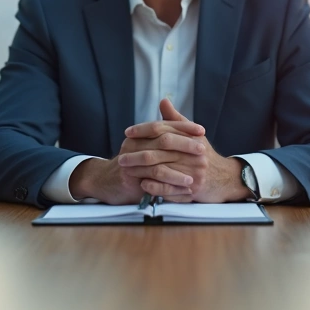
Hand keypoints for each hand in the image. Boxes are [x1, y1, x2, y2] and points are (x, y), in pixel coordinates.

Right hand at [69, 103, 205, 203]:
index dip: (183, 127)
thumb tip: (177, 116)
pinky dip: (169, 189)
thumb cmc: (132, 164)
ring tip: (193, 177)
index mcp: (139, 135)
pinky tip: (182, 193)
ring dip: (177, 172)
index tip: (201, 130)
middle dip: (184, 145)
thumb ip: (163, 134)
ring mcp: (130, 162)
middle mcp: (133, 145)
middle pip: (162, 141)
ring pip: (157, 165)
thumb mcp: (146, 147)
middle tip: (202, 149)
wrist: (107, 181)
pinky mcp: (128, 180)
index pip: (164, 125)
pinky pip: (151, 185)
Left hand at [118, 99, 245, 202]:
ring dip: (142, 171)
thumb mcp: (192, 135)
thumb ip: (175, 119)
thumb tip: (163, 100)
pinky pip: (170, 190)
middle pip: (160, 151)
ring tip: (127, 171)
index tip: (127, 133)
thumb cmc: (202, 154)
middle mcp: (194, 154)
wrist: (224, 178)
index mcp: (192, 137)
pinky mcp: (193, 189)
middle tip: (121, 157)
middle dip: (137, 154)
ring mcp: (194, 173)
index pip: (163, 130)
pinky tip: (142, 184)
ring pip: (162, 170)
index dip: (143, 130)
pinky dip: (155, 187)